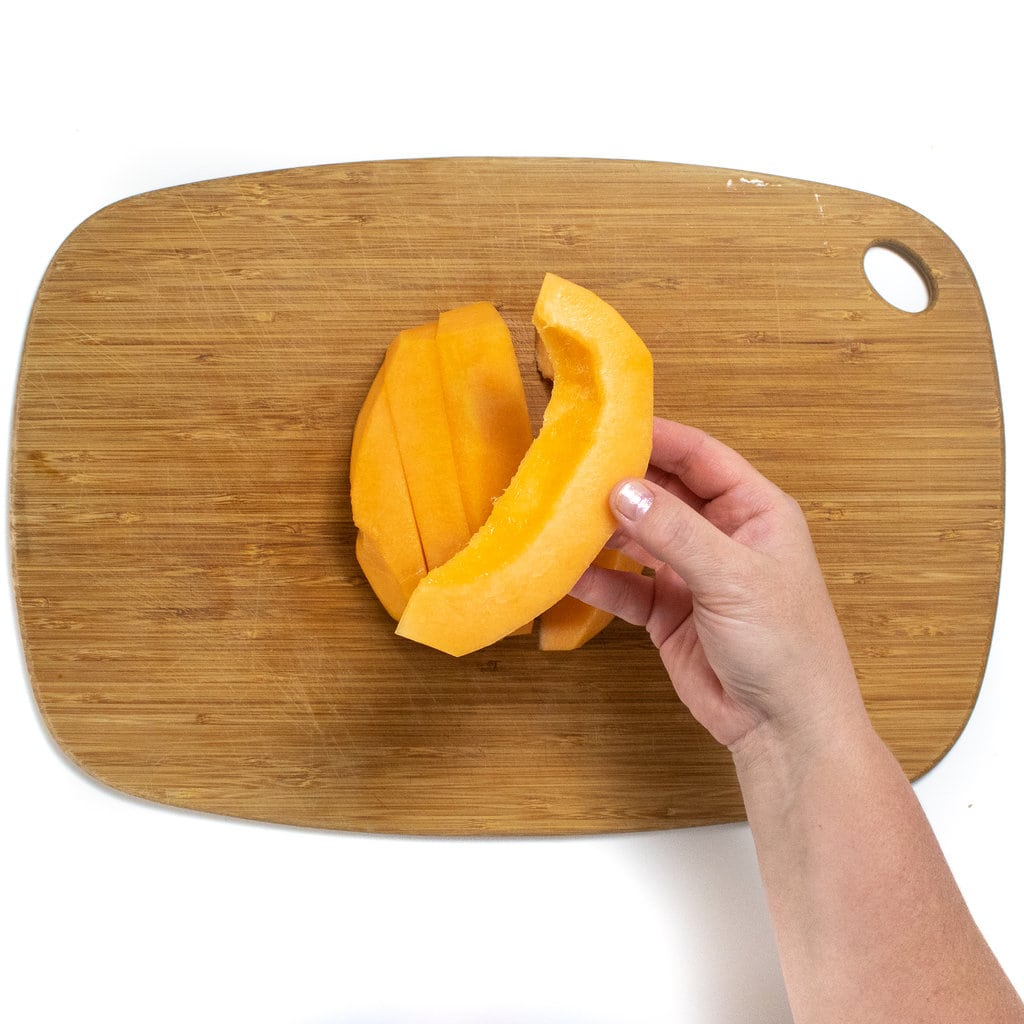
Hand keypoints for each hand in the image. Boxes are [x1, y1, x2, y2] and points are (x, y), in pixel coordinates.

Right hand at [571, 418, 865, 751]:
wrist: (784, 729)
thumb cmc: (785, 646)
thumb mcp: (733, 578)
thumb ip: (676, 532)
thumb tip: (621, 489)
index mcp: (754, 510)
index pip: (699, 456)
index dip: (656, 436)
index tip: (606, 425)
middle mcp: (720, 534)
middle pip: (662, 492)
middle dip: (618, 482)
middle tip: (566, 469)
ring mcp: (691, 573)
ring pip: (637, 537)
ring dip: (601, 530)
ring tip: (556, 517)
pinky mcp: (667, 610)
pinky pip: (625, 584)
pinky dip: (597, 579)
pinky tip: (564, 573)